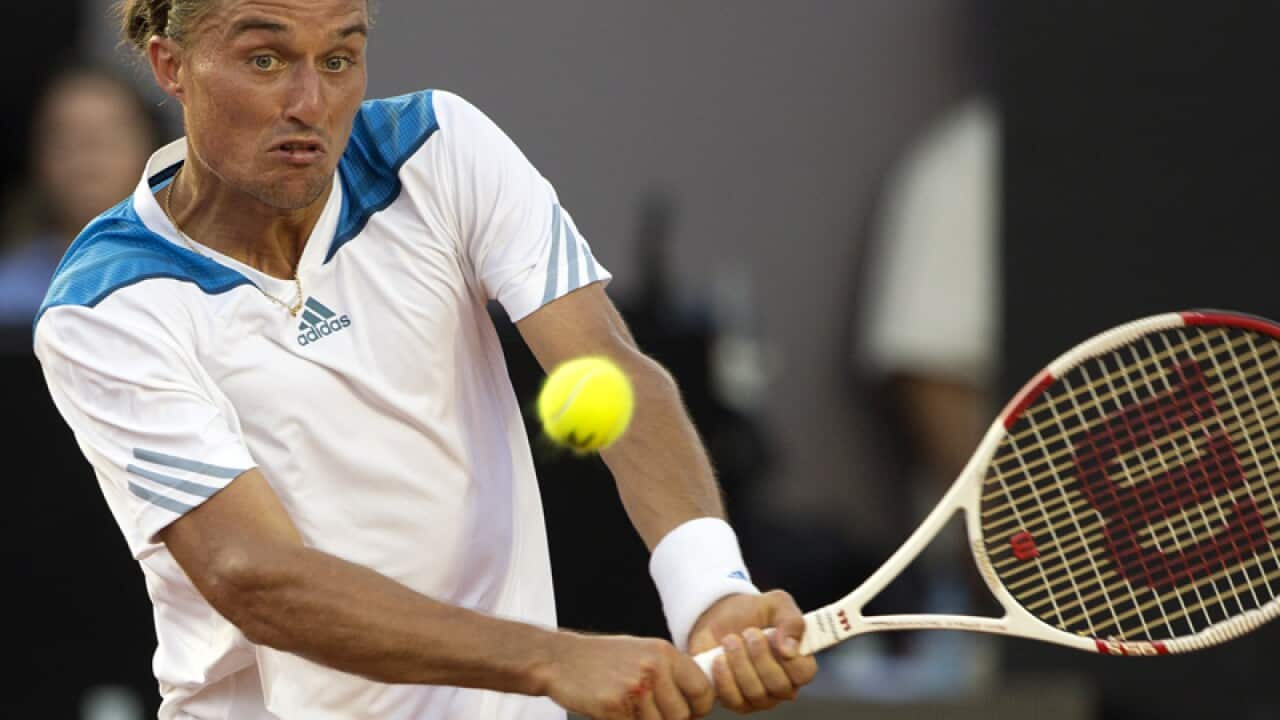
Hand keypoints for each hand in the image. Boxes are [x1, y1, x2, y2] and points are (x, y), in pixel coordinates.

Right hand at [544, 632, 714, 718]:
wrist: (561, 660)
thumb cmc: (602, 659)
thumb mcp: (642, 652)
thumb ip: (670, 672)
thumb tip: (699, 698)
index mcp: (664, 653)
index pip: (703, 689)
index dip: (699, 707)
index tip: (689, 712)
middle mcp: (653, 668)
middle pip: (682, 715)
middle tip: (652, 715)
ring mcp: (634, 688)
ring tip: (630, 708)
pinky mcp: (614, 706)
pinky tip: (615, 711)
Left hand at [686, 590, 817, 712]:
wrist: (719, 617)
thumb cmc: (754, 612)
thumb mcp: (777, 604)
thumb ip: (791, 621)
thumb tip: (790, 649)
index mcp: (799, 663)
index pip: (804, 673)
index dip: (789, 657)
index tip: (772, 635)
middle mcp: (782, 685)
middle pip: (778, 685)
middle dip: (760, 656)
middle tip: (748, 631)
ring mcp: (759, 697)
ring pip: (755, 693)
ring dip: (740, 662)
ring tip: (730, 639)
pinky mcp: (735, 701)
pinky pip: (733, 700)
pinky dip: (724, 678)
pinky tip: (719, 658)